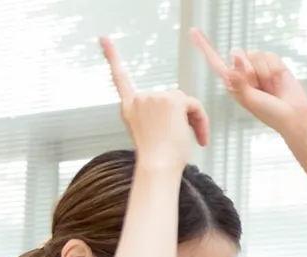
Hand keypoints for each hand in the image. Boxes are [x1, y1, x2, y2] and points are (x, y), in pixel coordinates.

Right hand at [101, 37, 206, 169]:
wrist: (158, 167)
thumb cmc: (158, 160)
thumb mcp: (150, 134)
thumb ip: (156, 116)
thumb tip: (178, 112)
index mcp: (129, 107)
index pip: (120, 78)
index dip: (112, 57)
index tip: (104, 39)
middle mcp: (139, 99)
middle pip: (170, 98)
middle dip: (183, 117)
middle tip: (194, 139)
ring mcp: (154, 97)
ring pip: (184, 103)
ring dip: (195, 121)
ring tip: (196, 141)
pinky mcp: (171, 100)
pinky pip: (195, 105)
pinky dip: (202, 122)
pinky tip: (200, 138)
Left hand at [191, 29, 306, 132]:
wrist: (293, 117)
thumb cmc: (270, 114)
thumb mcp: (248, 99)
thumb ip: (238, 79)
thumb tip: (237, 57)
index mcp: (233, 82)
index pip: (216, 62)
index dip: (204, 47)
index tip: (193, 32)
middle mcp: (244, 72)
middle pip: (237, 53)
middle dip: (248, 70)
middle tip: (259, 88)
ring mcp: (259, 68)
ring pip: (254, 53)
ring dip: (263, 72)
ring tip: (271, 87)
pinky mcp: (274, 64)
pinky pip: (270, 56)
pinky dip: (274, 69)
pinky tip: (279, 81)